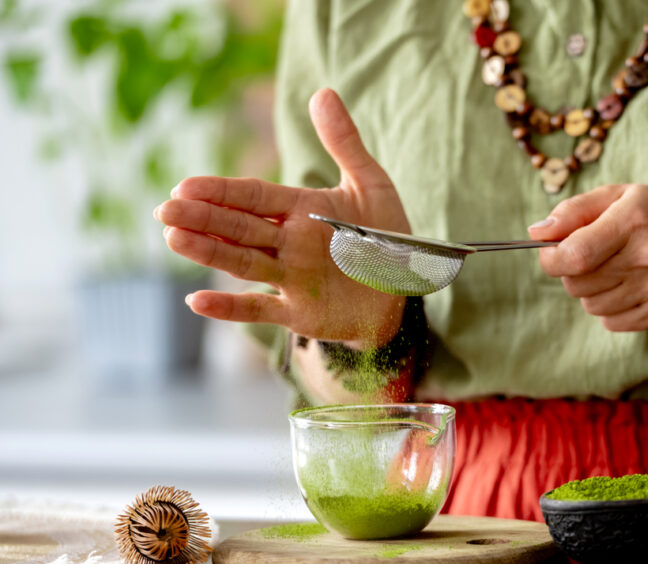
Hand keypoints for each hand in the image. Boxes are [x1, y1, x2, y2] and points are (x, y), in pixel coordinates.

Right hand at [156, 88, 407, 345]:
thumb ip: (344, 142)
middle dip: (203, 218)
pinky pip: (259, 310)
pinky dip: (230, 308)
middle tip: (166, 209)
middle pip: (239, 227)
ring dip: (209, 252)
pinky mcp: (298, 313)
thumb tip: (322, 92)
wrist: (407, 288)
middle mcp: (289, 243)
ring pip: (242, 262)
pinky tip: (197, 302)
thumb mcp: (371, 185)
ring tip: (174, 238)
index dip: (221, 191)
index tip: (186, 185)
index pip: (253, 196)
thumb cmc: (387, 237)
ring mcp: (290, 279)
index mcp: (300, 209)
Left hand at [527, 184, 647, 330]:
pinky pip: (611, 322)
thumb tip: (535, 233)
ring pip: (591, 305)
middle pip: (577, 283)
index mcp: (634, 219)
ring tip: (616, 270)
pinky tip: (630, 287)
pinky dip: (610, 307)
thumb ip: (575, 210)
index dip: (551, 259)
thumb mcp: (623, 196)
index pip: (574, 254)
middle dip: (572, 271)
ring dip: (592, 290)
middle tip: (591, 257)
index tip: (552, 253)